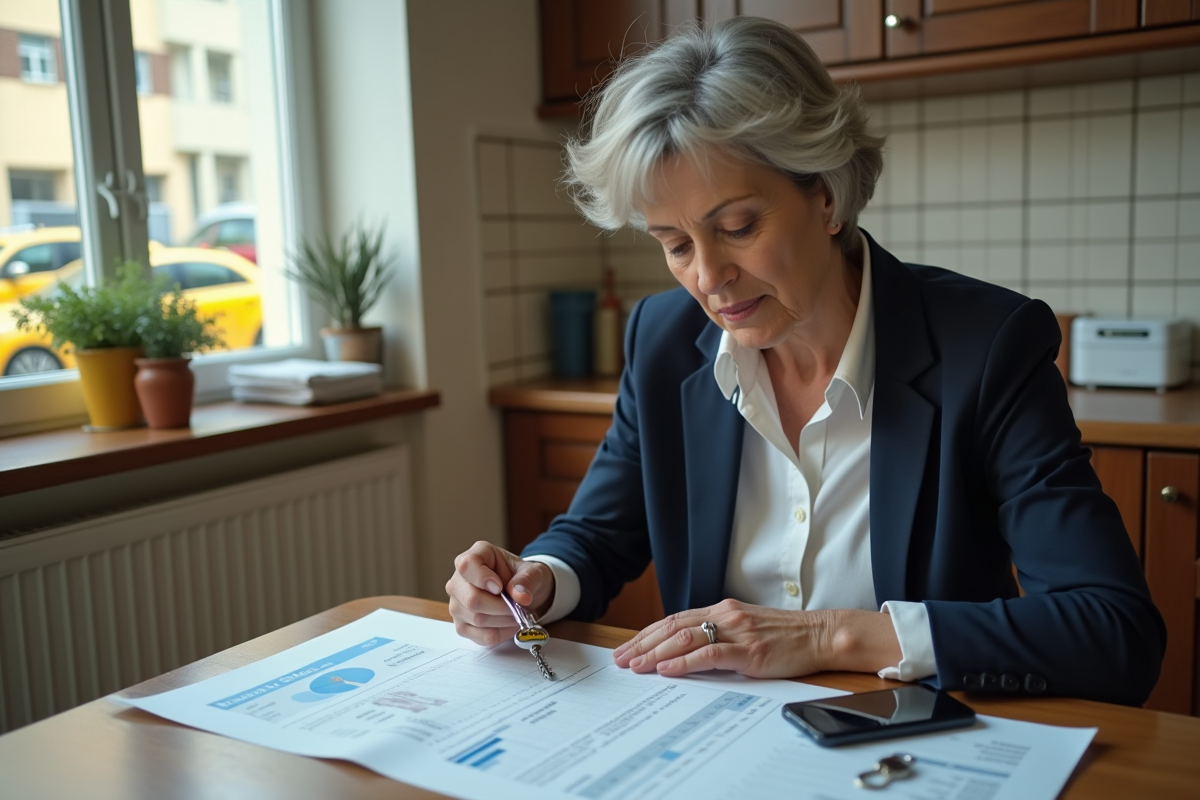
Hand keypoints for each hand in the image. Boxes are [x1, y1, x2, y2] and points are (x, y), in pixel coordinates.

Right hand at [446, 541, 554, 646]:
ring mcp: (457, 604)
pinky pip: (481, 636)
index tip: (500, 587)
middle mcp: (459, 580)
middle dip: (501, 607)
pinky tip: (509, 625)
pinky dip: (502, 633)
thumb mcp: (533, 572)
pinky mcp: (462, 626)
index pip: (466, 565)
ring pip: (477, 619)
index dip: (482, 578)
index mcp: (476, 556)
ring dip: (504, 620)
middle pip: (471, 599)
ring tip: (517, 614)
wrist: (522, 595)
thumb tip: (521, 596)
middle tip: (518, 606)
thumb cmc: (523, 578)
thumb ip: (527, 580)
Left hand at [611, 599, 900, 678]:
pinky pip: (709, 654)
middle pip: (672, 627)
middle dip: (643, 644)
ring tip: (636, 665)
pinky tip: (667, 669)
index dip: (647, 634)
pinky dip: (684, 662)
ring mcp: (737, 632)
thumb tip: (685, 649)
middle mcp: (725, 616)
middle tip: (621, 659)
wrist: (820, 635)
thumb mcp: (745, 628)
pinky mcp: (750, 650)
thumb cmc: (785, 636)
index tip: (627, 648)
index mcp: (722, 610)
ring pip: (685, 638)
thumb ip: (717, 633)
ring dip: (656, 653)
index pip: (674, 620)